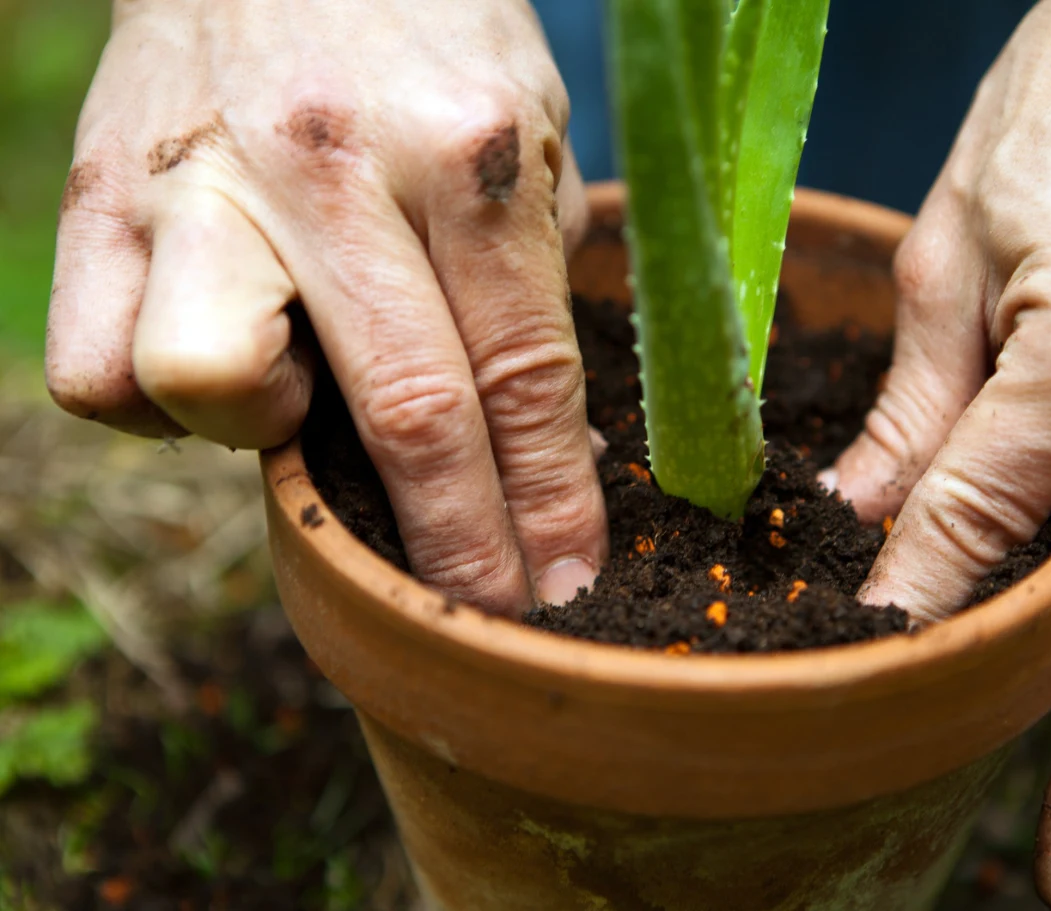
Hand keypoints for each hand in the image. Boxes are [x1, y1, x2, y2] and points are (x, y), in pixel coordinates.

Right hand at [45, 0, 605, 614]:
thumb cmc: (422, 36)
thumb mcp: (529, 125)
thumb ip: (534, 279)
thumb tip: (552, 452)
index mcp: (465, 150)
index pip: (522, 372)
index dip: (550, 499)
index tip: (564, 581)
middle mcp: (328, 166)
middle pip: (405, 411)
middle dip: (456, 543)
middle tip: (482, 607)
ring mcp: (198, 182)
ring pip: (204, 384)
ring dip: (265, 438)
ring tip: (303, 396)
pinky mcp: (97, 193)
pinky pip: (99, 369)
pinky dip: (159, 405)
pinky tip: (225, 356)